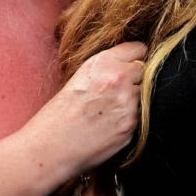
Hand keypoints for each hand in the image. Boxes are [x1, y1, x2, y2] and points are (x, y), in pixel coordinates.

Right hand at [24, 42, 146, 178]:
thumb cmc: (60, 113)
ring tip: (109, 109)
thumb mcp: (81, 76)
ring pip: (144, 93)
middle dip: (135, 78)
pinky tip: (110, 123)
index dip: (134, 58)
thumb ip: (109, 66)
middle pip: (144, 70)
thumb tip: (132, 63)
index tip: (130, 64)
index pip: (139, 49)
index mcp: (104, 62)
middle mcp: (118, 79)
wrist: (51, 146)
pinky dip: (129, 118)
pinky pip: (139, 115)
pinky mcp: (131, 124)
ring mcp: (127, 102)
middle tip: (116, 91)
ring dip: (133, 99)